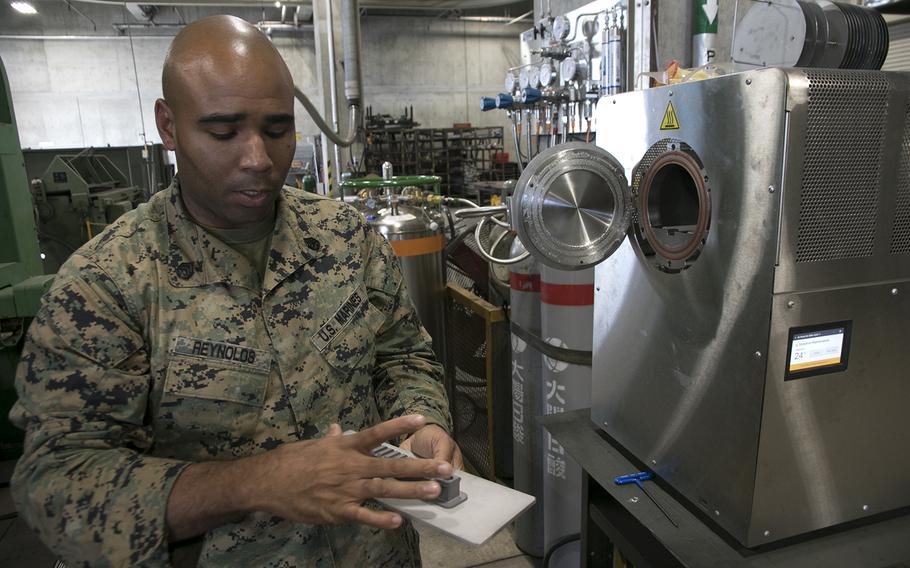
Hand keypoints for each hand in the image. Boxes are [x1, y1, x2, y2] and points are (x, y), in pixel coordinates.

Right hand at [244, 414, 452, 528]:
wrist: (266, 482)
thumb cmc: (290, 461)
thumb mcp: (313, 444)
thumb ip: (331, 439)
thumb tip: (337, 428)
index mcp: (344, 447)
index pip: (376, 433)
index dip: (398, 425)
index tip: (421, 419)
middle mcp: (349, 465)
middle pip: (389, 464)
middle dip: (419, 467)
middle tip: (445, 468)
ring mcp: (344, 488)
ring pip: (383, 488)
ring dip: (410, 490)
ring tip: (434, 491)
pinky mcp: (336, 510)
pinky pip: (362, 515)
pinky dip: (380, 518)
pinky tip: (398, 521)